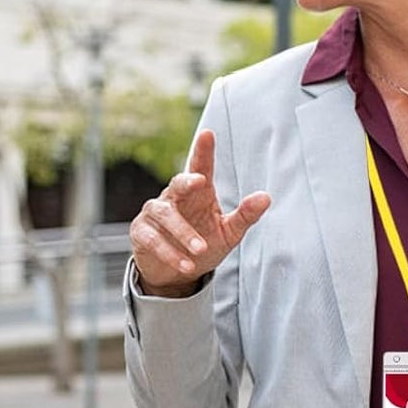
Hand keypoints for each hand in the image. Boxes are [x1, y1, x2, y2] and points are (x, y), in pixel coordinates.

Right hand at [129, 130, 270, 295]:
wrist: (176, 273)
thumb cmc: (203, 244)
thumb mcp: (228, 232)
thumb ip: (245, 215)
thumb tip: (266, 197)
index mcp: (197, 193)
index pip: (200, 167)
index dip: (203, 151)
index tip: (207, 134)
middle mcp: (174, 198)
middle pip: (178, 183)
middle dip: (187, 181)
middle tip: (200, 180)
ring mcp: (154, 214)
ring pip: (165, 215)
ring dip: (183, 233)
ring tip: (200, 249)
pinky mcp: (141, 233)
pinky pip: (153, 240)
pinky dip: (170, 253)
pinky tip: (186, 265)